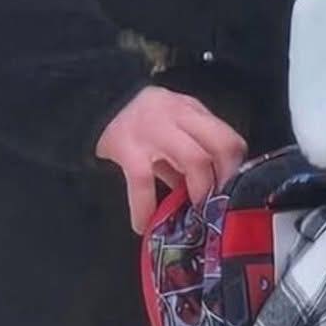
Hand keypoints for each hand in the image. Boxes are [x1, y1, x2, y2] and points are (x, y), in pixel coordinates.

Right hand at [95, 86, 247, 231]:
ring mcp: (152, 130)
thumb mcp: (170, 129)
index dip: (235, 168)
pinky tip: (144, 225)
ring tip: (194, 213)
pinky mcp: (126, 149)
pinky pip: (144, 183)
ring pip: (194, 159)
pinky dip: (145, 209)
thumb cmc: (137, 123)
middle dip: (225, 180)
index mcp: (190, 111)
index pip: (229, 137)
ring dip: (200, 191)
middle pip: (221, 145)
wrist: (90, 100)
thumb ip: (191, 153)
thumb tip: (212, 192)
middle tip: (218, 204)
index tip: (232, 191)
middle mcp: (176, 115)